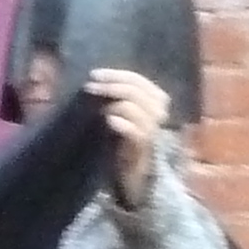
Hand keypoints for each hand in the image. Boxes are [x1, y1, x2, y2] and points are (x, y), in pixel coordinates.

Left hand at [83, 66, 170, 204]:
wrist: (131, 173)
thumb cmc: (122, 140)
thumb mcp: (122, 113)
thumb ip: (117, 97)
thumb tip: (98, 79)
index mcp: (156, 101)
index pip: (138, 80)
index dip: (116, 75)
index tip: (94, 75)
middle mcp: (159, 113)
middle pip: (137, 91)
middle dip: (111, 85)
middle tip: (89, 87)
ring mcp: (152, 131)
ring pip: (136, 108)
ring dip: (113, 103)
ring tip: (97, 106)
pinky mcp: (143, 147)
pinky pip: (136, 131)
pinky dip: (122, 123)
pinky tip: (108, 121)